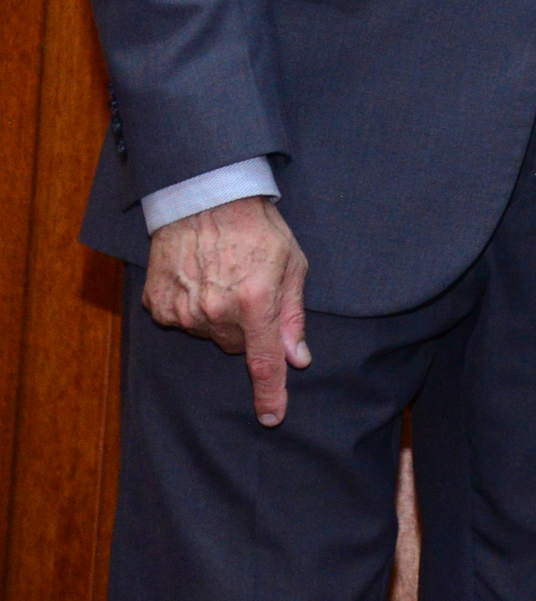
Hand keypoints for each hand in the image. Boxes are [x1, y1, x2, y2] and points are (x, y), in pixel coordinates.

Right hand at [144, 197, 309, 425]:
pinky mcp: (158, 303)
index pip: (263, 361)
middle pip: (236, 345)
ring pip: (209, 334)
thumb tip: (297, 358)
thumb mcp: (292, 265)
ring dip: (219, 317)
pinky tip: (199, 278)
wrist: (205, 198)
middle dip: (248, 327)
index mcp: (255, 301)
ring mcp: (183, 308)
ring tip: (224, 277)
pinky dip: (193, 307)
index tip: (272, 417)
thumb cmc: (258, 228)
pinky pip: (181, 321)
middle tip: (251, 289)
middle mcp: (216, 310)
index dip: (270, 393)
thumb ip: (292, 317)